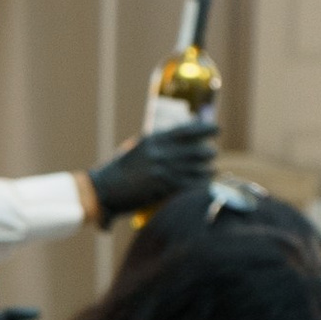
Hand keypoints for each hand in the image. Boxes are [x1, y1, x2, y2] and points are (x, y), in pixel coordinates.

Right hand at [88, 121, 215, 218]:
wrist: (103, 190)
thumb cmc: (118, 170)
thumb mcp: (136, 149)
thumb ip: (156, 144)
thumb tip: (177, 140)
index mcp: (153, 140)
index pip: (186, 131)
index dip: (205, 129)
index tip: (217, 129)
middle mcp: (160, 154)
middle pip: (195, 150)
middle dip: (207, 152)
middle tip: (211, 152)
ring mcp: (162, 172)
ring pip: (195, 168)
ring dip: (207, 168)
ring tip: (211, 168)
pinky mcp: (162, 189)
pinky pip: (189, 184)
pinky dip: (200, 183)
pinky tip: (206, 182)